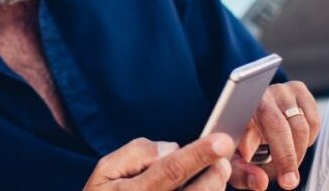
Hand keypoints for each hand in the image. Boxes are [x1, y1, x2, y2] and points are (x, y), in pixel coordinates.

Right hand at [83, 134, 234, 190]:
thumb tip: (171, 148)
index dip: (199, 154)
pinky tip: (201, 185)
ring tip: (214, 171)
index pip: (172, 170)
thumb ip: (136, 153)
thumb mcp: (105, 171)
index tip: (221, 141)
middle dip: (216, 173)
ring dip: (214, 186)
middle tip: (223, 157)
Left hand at [229, 82, 321, 189]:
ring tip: (283, 163)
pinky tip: (291, 143)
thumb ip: (242, 173)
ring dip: (298, 150)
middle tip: (289, 182)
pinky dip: (307, 138)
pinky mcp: (298, 89)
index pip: (272, 127)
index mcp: (245, 105)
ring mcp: (282, 89)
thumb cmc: (236, 140)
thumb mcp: (233, 160)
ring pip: (304, 126)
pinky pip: (314, 120)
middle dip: (292, 159)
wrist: (240, 115)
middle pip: (292, 128)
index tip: (287, 181)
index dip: (284, 156)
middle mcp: (265, 92)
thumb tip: (261, 183)